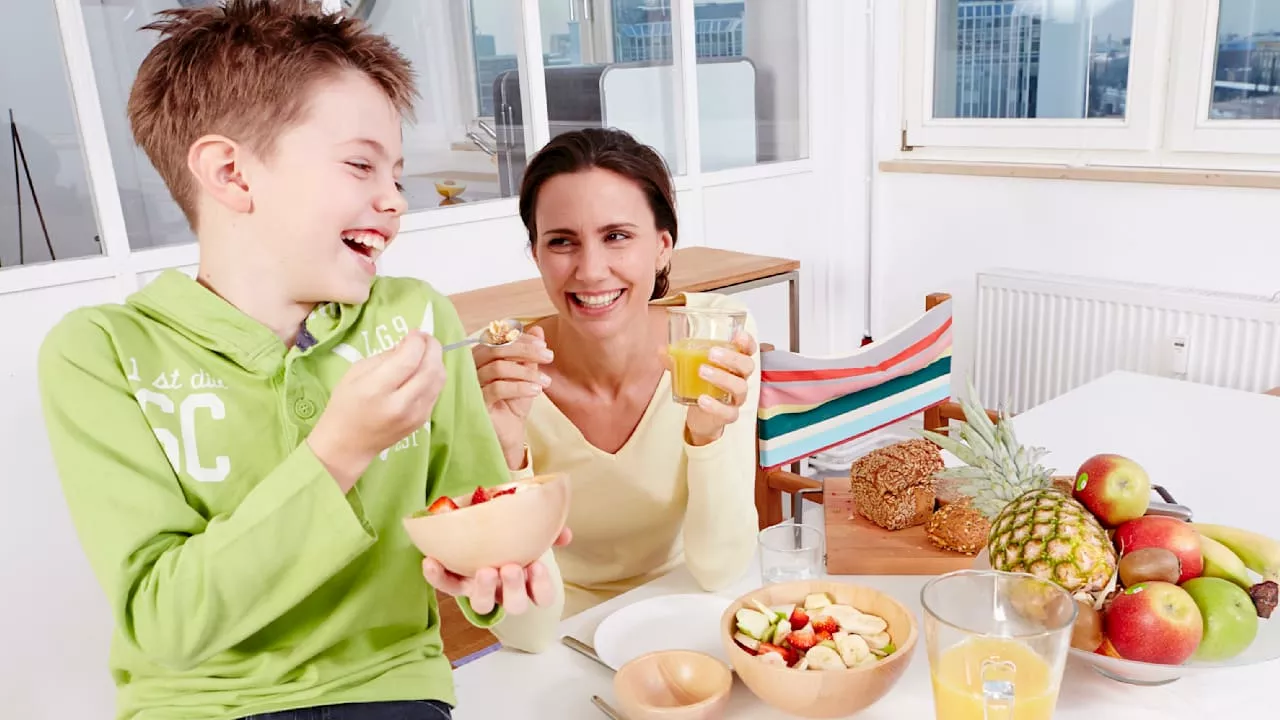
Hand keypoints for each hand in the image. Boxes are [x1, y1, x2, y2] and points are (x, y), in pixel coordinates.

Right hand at [308, 332, 445, 490]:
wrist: (348, 445)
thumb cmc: (346, 405)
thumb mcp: (356, 372)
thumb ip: (385, 356)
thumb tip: (409, 344)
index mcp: (377, 390)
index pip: (409, 359)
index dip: (417, 341)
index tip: (414, 332)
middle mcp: (400, 404)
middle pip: (430, 368)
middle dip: (432, 347)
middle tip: (425, 338)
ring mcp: (415, 415)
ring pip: (439, 380)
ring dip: (436, 360)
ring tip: (425, 352)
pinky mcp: (422, 421)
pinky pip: (436, 391)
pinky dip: (433, 376)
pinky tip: (422, 371)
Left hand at [422, 527, 572, 614]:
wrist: (483, 532)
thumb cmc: (514, 539)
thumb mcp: (533, 535)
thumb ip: (550, 533)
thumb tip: (564, 535)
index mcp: (527, 581)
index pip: (541, 597)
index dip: (541, 588)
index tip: (537, 568)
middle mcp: (505, 591)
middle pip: (514, 605)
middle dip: (514, 589)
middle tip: (511, 568)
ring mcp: (480, 589)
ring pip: (481, 604)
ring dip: (483, 589)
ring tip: (484, 570)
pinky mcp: (456, 583)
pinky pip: (446, 586)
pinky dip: (437, 576)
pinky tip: (431, 561)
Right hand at [473, 325, 553, 467]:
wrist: (509, 433)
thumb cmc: (514, 402)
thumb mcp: (526, 375)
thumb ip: (529, 353)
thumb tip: (538, 329)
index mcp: (482, 356)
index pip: (498, 338)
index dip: (521, 339)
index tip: (543, 345)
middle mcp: (471, 367)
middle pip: (496, 349)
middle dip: (526, 350)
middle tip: (549, 357)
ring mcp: (471, 384)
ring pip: (498, 367)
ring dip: (527, 372)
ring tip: (546, 382)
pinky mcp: (475, 403)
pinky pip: (497, 388)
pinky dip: (520, 387)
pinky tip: (536, 391)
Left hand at [675, 330, 756, 445]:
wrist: (702, 417)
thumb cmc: (702, 387)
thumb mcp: (689, 370)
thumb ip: (678, 359)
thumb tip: (662, 350)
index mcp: (734, 364)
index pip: (748, 350)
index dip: (747, 342)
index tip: (739, 336)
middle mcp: (739, 379)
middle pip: (747, 366)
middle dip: (732, 358)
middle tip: (712, 353)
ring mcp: (736, 398)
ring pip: (740, 387)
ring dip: (722, 378)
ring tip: (702, 371)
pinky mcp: (729, 415)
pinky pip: (728, 412)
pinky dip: (715, 406)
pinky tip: (702, 399)